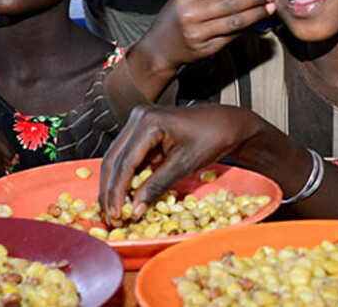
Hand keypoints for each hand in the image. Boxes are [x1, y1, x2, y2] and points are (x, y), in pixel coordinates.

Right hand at [98, 105, 264, 223]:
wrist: (227, 123)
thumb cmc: (212, 139)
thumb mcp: (184, 165)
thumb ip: (157, 186)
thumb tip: (134, 210)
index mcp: (148, 122)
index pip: (124, 162)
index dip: (117, 192)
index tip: (116, 215)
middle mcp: (138, 118)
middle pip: (113, 160)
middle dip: (110, 191)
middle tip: (111, 218)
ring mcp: (138, 123)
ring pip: (116, 159)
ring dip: (114, 186)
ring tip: (114, 212)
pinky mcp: (142, 131)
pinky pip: (127, 157)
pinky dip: (125, 178)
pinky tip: (123, 198)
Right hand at [129, 0, 275, 77]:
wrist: (160, 47)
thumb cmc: (176, 17)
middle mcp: (190, 14)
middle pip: (230, 3)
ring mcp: (197, 34)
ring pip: (235, 21)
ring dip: (256, 13)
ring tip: (269, 7)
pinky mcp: (205, 50)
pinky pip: (231, 37)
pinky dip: (246, 28)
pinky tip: (256, 22)